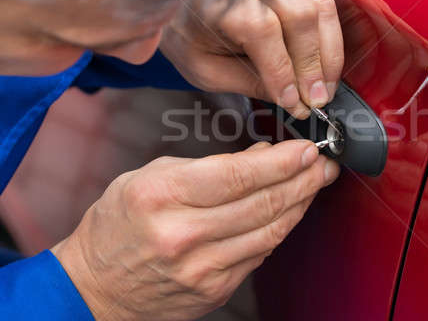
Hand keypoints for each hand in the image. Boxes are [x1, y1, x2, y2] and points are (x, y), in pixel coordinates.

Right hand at [51, 140, 339, 319]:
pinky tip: (290, 210)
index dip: (282, 160)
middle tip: (322, 163)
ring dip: (300, 204)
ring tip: (315, 183)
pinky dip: (280, 228)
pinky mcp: (215, 289)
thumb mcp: (150, 176)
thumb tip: (261, 155)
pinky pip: (261, 254)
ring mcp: (202, 267)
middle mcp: (183, 234)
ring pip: (270, 230)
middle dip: (302, 179)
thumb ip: (208, 165)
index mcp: (162, 196)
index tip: (306, 147)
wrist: (96, 288)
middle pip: (263, 202)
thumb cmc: (118, 225)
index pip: (238, 174)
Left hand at [160, 0, 343, 118]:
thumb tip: (294, 101)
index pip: (263, 31)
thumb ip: (248, 83)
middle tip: (318, 99)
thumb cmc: (188, 31)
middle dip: (315, 64)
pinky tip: (322, 58)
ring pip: (320, 5)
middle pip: (301, 15)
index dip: (285, 71)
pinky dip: (329, 32)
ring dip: (330, 51)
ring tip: (326, 85)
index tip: (295, 102)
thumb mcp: (204, 68)